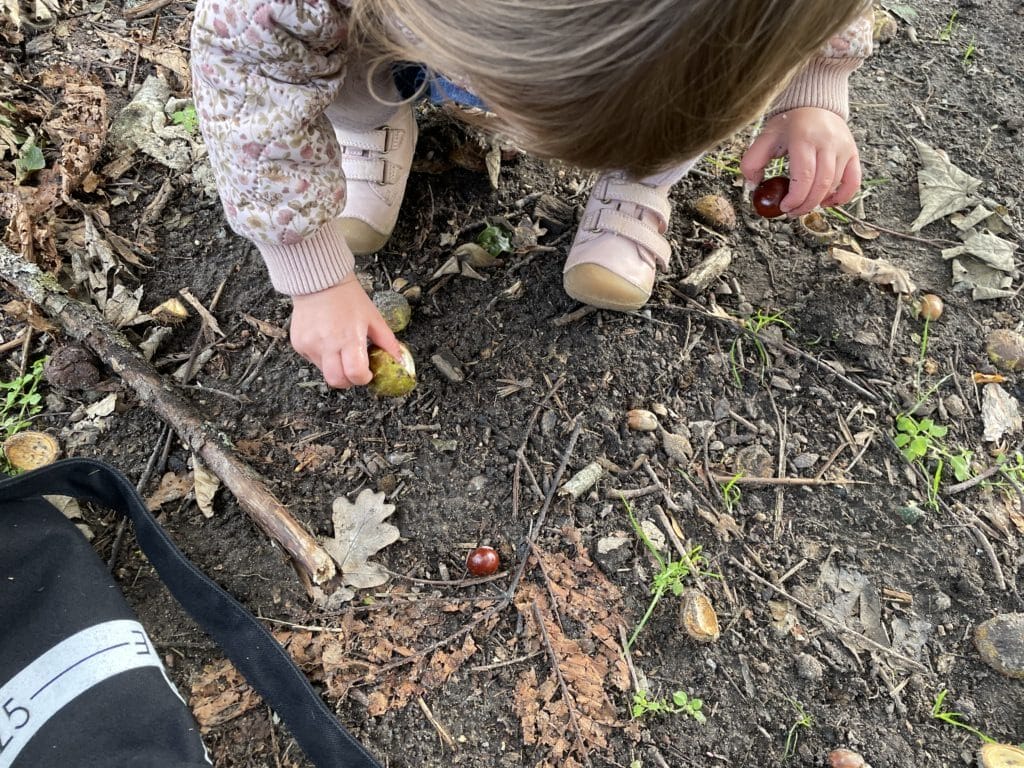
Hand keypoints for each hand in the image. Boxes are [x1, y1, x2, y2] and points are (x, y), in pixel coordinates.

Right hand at [289, 274, 401, 388]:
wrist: (320, 282)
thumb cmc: (348, 298)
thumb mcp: (374, 318)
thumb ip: (387, 342)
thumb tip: (399, 360)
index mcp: (348, 337)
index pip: (355, 374)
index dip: (363, 378)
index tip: (367, 373)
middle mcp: (327, 343)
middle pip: (336, 381)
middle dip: (348, 380)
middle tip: (354, 370)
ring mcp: (310, 344)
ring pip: (324, 372)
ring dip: (335, 367)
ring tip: (340, 348)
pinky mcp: (298, 344)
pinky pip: (313, 360)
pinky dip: (322, 357)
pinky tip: (327, 341)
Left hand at [741, 107, 860, 215]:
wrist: (814, 105)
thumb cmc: (790, 124)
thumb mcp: (766, 137)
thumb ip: (753, 161)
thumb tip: (753, 186)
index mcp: (804, 138)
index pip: (804, 176)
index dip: (795, 198)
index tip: (784, 207)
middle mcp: (827, 143)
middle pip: (820, 184)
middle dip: (805, 205)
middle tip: (792, 212)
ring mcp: (843, 148)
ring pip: (834, 185)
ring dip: (818, 202)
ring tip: (803, 205)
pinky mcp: (852, 153)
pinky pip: (853, 181)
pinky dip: (841, 197)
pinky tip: (826, 202)